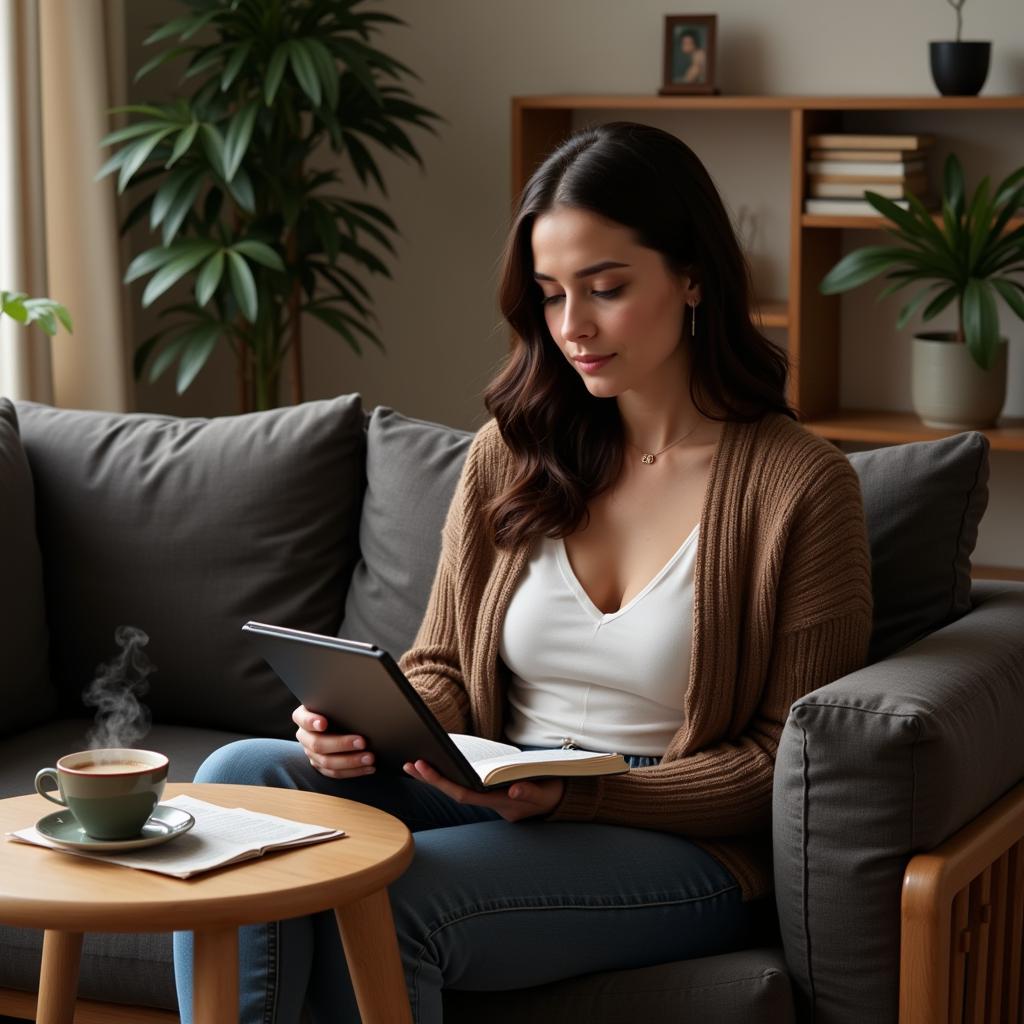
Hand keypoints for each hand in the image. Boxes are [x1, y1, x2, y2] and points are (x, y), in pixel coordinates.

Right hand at [292, 705, 375, 778]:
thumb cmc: (336, 707)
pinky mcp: (320, 766)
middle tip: (362, 741)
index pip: (303, 718)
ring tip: (369, 758)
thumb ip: (339, 700)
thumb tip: (359, 694)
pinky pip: (335, 774)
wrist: (332, 721)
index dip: (311, 721)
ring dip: (350, 761)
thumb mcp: (333, 701)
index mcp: (303, 716)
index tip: (323, 723)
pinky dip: (353, 771)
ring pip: (327, 762)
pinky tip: (368, 767)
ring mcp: (311, 753)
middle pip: (318, 744)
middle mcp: (304, 736)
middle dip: (341, 744)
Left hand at [403, 759, 563, 822]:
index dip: (441, 781)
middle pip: (454, 792)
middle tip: (410, 764)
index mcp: (498, 803)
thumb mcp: (544, 794)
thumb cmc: (550, 795)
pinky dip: (447, 776)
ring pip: (455, 789)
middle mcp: (488, 802)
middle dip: (431, 779)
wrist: (557, 802)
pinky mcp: (488, 792)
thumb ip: (529, 792)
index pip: (463, 794)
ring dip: (434, 779)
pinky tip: (435, 765)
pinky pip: (462, 785)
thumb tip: (513, 788)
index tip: (424, 766)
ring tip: (413, 765)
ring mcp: (487, 798)